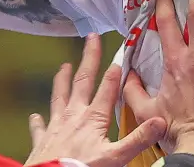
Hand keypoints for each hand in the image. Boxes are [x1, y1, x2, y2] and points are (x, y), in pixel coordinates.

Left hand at [25, 33, 165, 166]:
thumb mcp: (116, 157)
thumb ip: (137, 138)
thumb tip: (158, 120)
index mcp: (93, 119)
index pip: (107, 88)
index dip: (115, 70)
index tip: (120, 53)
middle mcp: (73, 116)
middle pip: (82, 82)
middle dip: (88, 59)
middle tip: (91, 38)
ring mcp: (55, 127)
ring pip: (58, 96)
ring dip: (62, 80)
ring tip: (63, 66)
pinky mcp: (42, 140)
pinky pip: (39, 127)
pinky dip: (37, 121)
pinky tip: (34, 115)